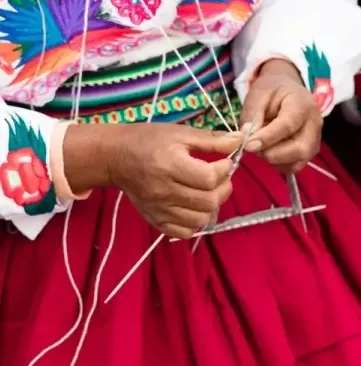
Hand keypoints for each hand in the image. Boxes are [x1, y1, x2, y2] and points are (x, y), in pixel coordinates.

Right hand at [63, 123, 241, 238]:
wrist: (116, 157)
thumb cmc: (149, 140)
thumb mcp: (181, 133)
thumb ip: (212, 140)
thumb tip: (240, 141)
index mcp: (170, 164)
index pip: (209, 178)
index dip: (224, 171)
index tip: (224, 163)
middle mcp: (164, 190)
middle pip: (208, 202)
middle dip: (223, 189)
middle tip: (221, 179)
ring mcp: (159, 209)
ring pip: (200, 220)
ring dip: (212, 207)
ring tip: (209, 192)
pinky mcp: (155, 220)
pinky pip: (184, 232)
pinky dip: (195, 222)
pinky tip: (194, 207)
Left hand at [240, 58, 322, 172]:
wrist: (287, 91)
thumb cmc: (273, 90)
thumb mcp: (258, 93)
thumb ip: (252, 114)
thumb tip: (247, 136)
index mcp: (303, 105)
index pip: (288, 125)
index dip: (267, 138)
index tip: (248, 145)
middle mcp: (314, 125)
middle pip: (300, 149)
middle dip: (272, 154)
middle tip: (252, 147)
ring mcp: (314, 141)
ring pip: (297, 162)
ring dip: (274, 160)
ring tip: (260, 146)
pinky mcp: (308, 153)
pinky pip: (294, 167)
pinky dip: (278, 165)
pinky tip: (268, 151)